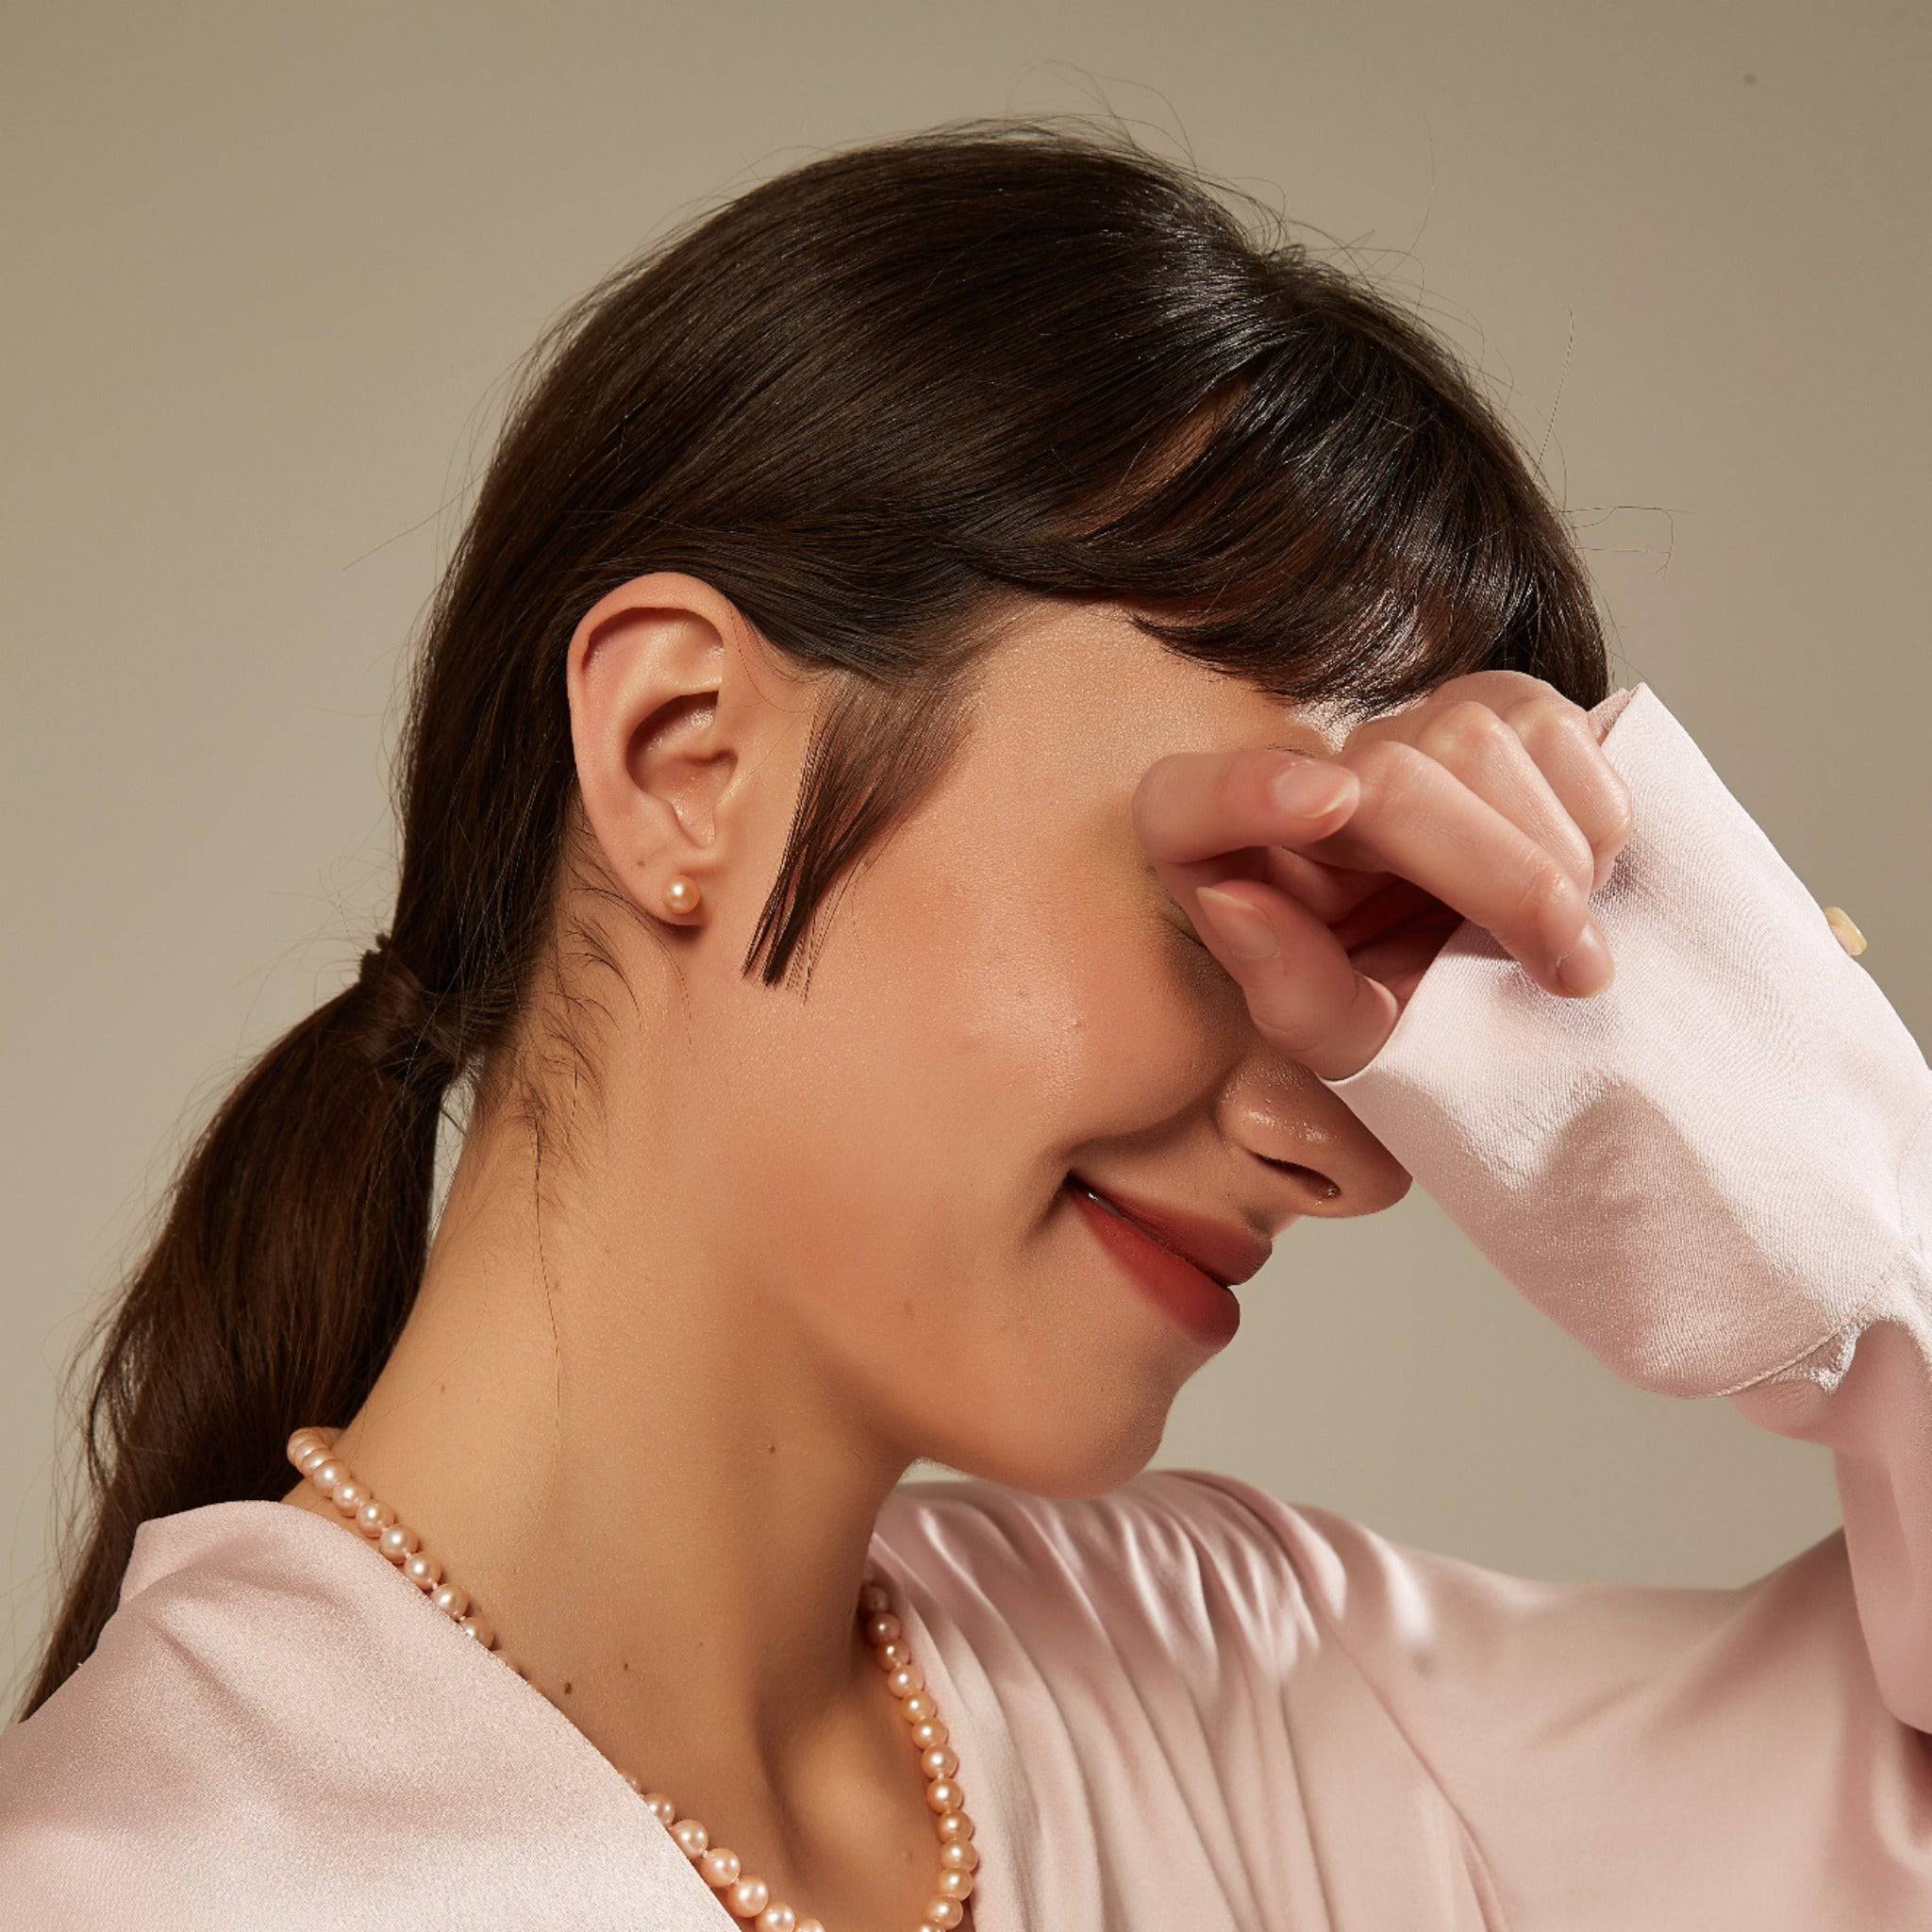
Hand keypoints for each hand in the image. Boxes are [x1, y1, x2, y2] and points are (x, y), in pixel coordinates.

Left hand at [1132, 670, 1636, 1080]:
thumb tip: (1235, 900)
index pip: (1185, 803)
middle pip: (1393, 774)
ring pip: (1478, 734)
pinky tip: (1584, 878)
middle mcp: (1302, 782)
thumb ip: (1288, 990)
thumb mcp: (1341, 1045)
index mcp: (1224, 861)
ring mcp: (1397, 736)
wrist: (1491, 1015)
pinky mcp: (1488, 711)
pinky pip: (1551, 724)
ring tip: (1570, 943)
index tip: (1329, 804)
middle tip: (1566, 971)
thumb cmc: (1393, 1031)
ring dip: (1553, 853)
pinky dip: (1592, 812)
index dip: (1247, 790)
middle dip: (1500, 875)